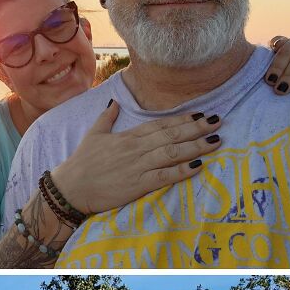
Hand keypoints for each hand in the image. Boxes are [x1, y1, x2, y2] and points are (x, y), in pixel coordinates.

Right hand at [52, 100, 222, 214]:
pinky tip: (198, 166)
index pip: (160, 124)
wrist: (71, 187)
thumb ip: (107, 117)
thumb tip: (115, 102)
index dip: (182, 119)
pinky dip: (182, 170)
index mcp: (128, 136)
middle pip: (172, 136)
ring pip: (172, 153)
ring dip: (195, 146)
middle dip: (196, 128)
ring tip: (215, 141)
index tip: (201, 113)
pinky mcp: (138, 185)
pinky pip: (164, 176)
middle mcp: (136, 148)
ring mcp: (138, 166)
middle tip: (218, 122)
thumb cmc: (82, 162)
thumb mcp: (94, 134)